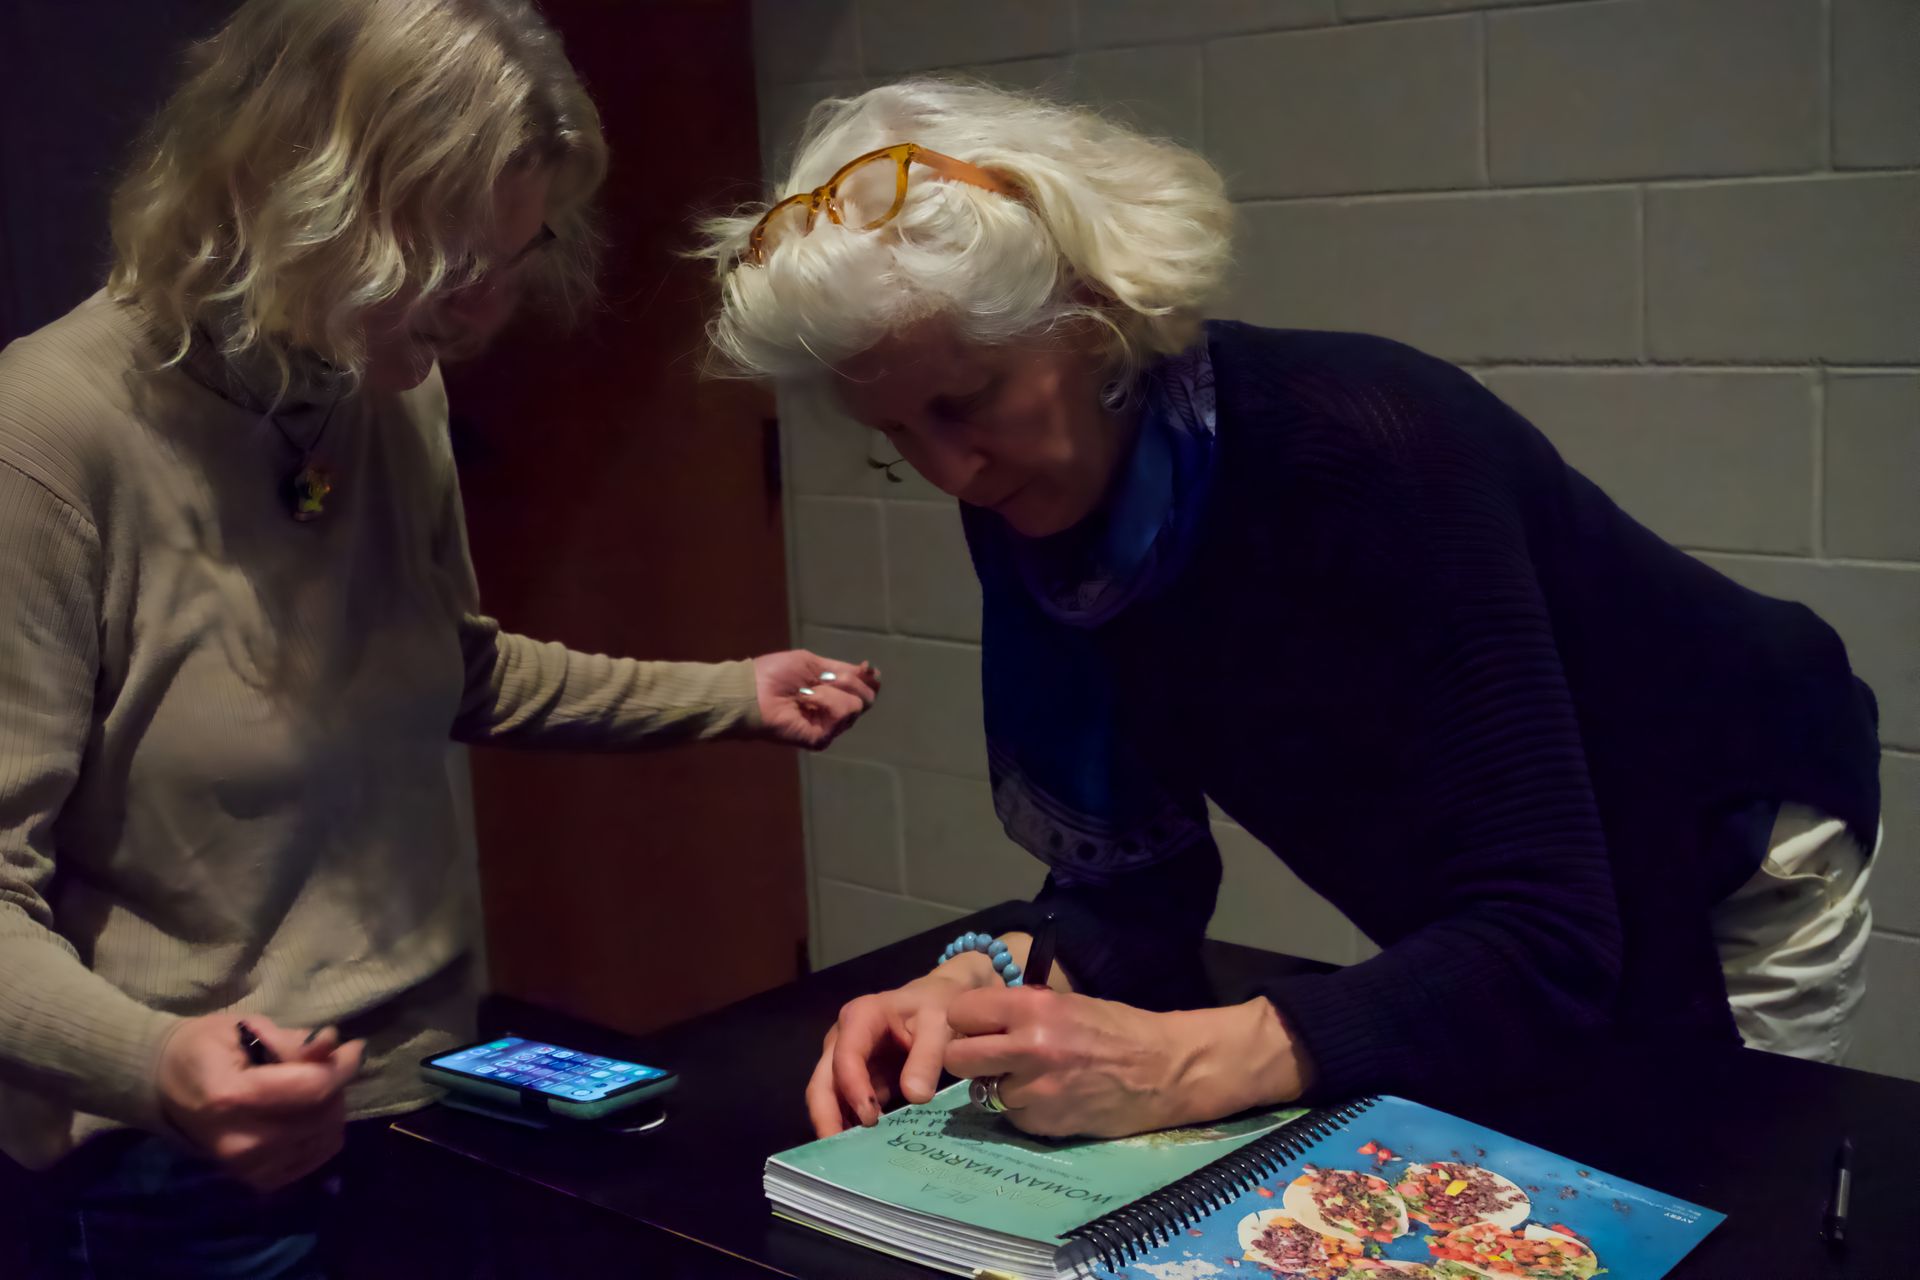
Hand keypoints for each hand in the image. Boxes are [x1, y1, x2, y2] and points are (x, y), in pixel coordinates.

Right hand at [155, 1014, 364, 1191]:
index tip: (354, 1046)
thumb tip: (333, 1043)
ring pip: (324, 1137)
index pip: (312, 1089)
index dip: (342, 1066)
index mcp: (231, 1097)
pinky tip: (305, 1112)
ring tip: (310, 1086)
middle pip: (322, 1115)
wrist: (164, 1085)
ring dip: (331, 1107)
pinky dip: (321, 1132)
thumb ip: (291, 1042)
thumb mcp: (246, 1029)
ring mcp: (247, 1167)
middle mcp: (240, 1141)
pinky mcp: (256, 1180)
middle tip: (326, 1062)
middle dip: (336, 1084)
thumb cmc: (205, 1048)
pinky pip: (315, 1157)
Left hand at [753, 650, 878, 749]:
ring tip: (806, 693)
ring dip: (831, 692)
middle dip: (847, 681)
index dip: (868, 678)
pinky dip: (826, 702)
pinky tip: (807, 702)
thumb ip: (843, 670)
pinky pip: (842, 715)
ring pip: (856, 704)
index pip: (864, 688)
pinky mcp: (821, 738)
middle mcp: (834, 711)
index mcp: (832, 692)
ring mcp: (828, 726)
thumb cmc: (776, 674)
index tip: (865, 668)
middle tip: (820, 680)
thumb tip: (873, 672)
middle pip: (865, 697)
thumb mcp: (813, 663)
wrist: (754, 690)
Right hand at [805, 954, 995, 1136]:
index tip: (870, 1120)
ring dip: (836, 1126)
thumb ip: (927, 1057)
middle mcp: (842, 1038)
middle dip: (827, 1117)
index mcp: (860, 1017)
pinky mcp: (856, 1078)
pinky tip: (862, 1150)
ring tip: (850, 1159)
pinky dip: (850, 1126)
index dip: (853, 1089)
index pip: (845, 1057)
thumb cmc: (938, 1006)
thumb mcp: (939, 1024)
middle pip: (822, 1081)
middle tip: (839, 1153)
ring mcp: (845, 1060)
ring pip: (828, 1097)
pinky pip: (845, 1105)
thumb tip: (915, 1097)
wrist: (940, 1000)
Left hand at [942, 988, 1308, 1138]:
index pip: (961, 1011)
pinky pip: (1012, 1116)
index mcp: (1032, 1006)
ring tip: (1032, 1078)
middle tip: (988, 1057)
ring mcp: (1035, 1089)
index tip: (975, 1026)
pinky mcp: (1044, 1122)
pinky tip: (1052, 1098)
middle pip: (956, 1056)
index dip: (965, 1020)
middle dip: (966, 1057)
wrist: (1163, 1071)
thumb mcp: (1063, 1003)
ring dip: (999, 1087)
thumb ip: (1018, 1012)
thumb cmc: (1115, 1029)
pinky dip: (1024, 1109)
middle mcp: (1028, 1046)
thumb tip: (974, 1021)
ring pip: (982, 1091)